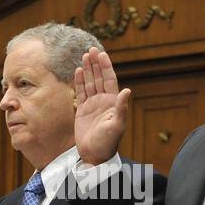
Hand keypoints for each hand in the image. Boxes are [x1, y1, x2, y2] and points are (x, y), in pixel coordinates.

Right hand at [72, 47, 129, 165]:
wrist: (94, 155)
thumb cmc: (108, 142)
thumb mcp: (116, 125)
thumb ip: (121, 108)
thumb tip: (127, 90)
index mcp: (112, 103)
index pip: (109, 80)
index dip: (106, 67)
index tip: (101, 54)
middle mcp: (103, 101)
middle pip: (99, 78)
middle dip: (96, 64)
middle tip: (91, 49)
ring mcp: (93, 105)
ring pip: (90, 83)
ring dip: (88, 70)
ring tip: (84, 56)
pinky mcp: (82, 110)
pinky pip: (80, 92)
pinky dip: (79, 81)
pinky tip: (77, 71)